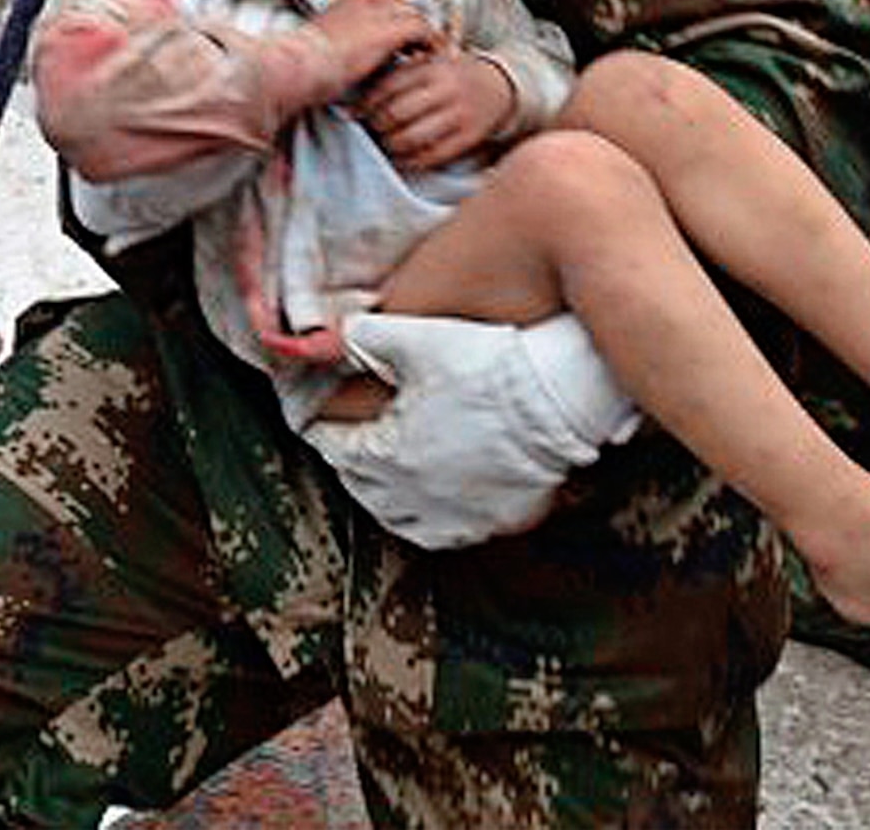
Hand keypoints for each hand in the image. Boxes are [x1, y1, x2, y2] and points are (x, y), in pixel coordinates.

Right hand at [308, 0, 438, 91]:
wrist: (298, 67)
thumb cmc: (300, 69)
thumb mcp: (317, 53)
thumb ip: (334, 51)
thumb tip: (339, 66)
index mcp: (342, 7)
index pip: (378, 6)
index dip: (391, 21)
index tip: (399, 41)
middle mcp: (361, 4)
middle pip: (400, 5)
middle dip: (412, 23)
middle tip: (421, 45)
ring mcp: (377, 15)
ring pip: (414, 15)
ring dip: (424, 33)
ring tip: (431, 52)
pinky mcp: (390, 31)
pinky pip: (422, 29)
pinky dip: (430, 42)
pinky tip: (433, 57)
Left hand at [311, 312, 634, 549]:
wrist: (556, 395)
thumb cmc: (489, 365)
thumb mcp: (417, 338)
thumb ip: (368, 336)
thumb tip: (341, 336)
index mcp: (390, 453)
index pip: (337, 449)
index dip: (321, 433)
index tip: (313, 424)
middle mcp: (419, 494)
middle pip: (364, 488)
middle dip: (349, 465)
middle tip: (346, 447)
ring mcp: (461, 513)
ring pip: (404, 521)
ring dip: (386, 501)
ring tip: (384, 481)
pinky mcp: (500, 519)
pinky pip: (455, 534)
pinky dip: (436, 520)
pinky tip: (438, 503)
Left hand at [356, 48, 516, 169]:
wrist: (497, 87)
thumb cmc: (452, 75)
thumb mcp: (429, 62)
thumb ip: (399, 75)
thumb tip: (356, 102)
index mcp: (433, 67)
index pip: (388, 87)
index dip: (366, 104)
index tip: (356, 113)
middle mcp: (446, 90)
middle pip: (396, 113)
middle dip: (376, 125)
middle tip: (369, 129)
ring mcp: (460, 114)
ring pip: (411, 138)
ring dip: (390, 145)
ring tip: (384, 142)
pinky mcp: (469, 137)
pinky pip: (432, 156)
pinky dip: (410, 161)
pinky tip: (402, 157)